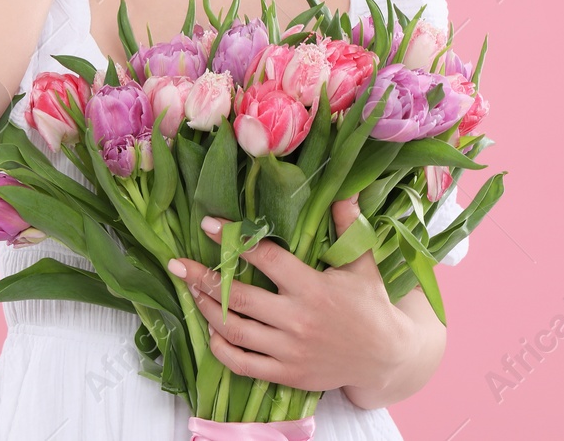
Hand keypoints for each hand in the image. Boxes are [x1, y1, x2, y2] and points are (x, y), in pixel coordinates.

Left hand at [165, 196, 418, 395]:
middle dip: (204, 278)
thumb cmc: (371, 304)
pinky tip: (210, 331)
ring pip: (235, 330)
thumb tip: (345, 189)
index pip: (266, 258)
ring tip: (189, 291)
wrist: (385, 357)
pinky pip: (243, 364)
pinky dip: (221, 348)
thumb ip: (348, 225)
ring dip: (207, 309)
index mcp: (313, 287)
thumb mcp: (362, 263)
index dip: (235, 240)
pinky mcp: (287, 374)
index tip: (208, 225)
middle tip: (177, 264)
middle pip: (240, 297)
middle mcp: (298, 320)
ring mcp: (290, 350)